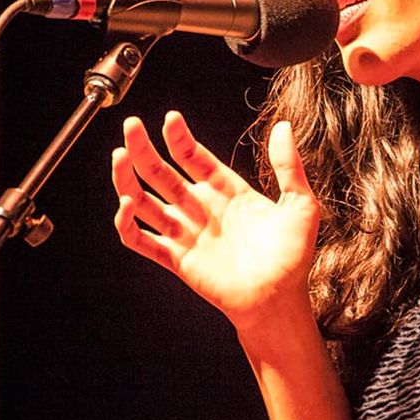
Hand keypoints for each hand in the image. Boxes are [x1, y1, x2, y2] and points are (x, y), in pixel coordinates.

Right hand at [111, 111, 320, 331]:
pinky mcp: (177, 259)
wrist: (280, 300)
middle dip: (144, 149)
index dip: (179, 138)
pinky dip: (128, 224)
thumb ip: (289, 166)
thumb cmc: (293, 258)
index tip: (170, 119)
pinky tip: (127, 205)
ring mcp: (187, 233)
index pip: (193, 157)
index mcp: (226, 191)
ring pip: (145, 201)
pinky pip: (143, 241)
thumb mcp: (301, 204)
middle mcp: (202, 208)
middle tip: (131, 126)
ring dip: (127, 180)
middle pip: (162, 173)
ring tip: (119, 157)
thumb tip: (283, 127)